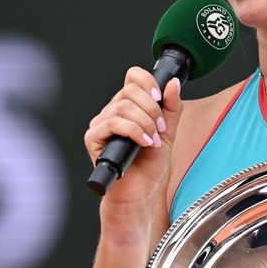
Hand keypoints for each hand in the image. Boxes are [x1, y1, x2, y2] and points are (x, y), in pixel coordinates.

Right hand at [84, 69, 181, 208]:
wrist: (142, 190)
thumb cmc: (150, 165)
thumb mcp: (169, 132)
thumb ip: (172, 107)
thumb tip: (172, 83)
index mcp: (129, 105)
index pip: (133, 77)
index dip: (147, 81)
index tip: (160, 97)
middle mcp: (112, 111)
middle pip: (130, 90)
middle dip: (152, 110)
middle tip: (161, 129)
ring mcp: (101, 123)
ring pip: (123, 107)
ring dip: (145, 123)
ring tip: (153, 140)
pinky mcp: (93, 138)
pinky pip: (113, 123)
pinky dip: (134, 131)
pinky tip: (144, 143)